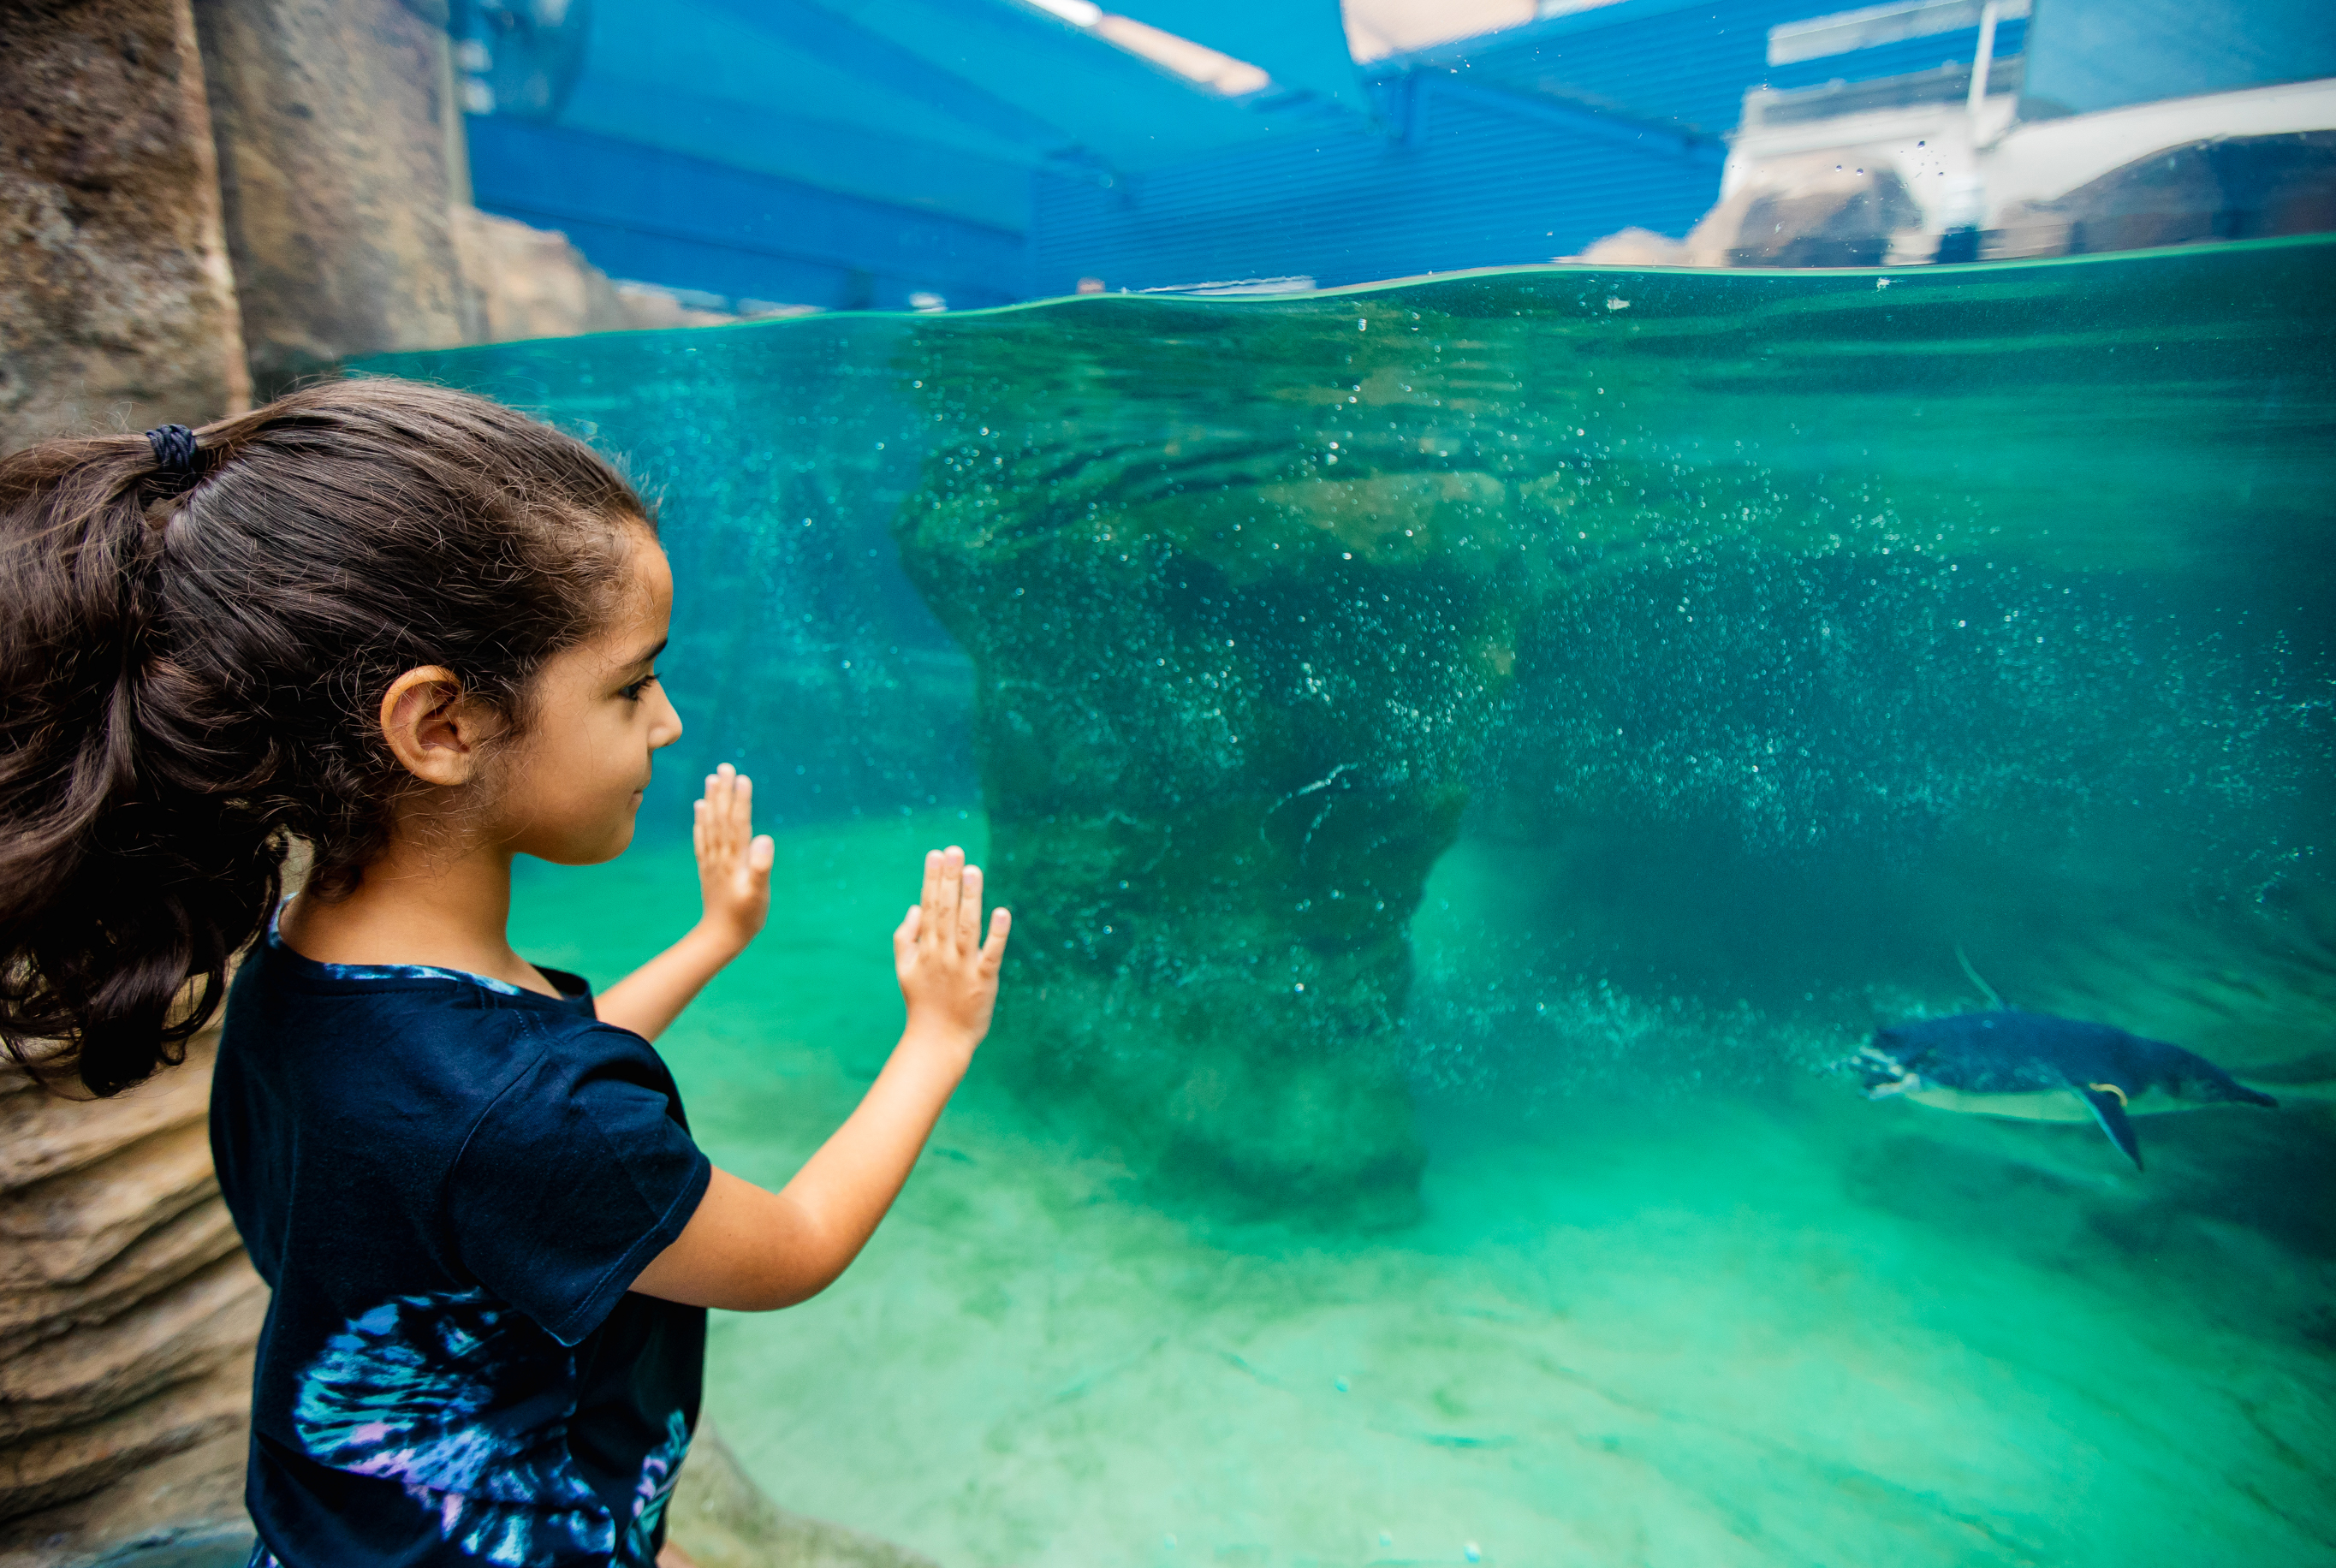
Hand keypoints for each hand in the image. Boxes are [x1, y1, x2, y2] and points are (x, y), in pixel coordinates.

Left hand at [694, 763, 773, 951]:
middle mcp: (721, 856)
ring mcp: (712, 861)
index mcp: (735, 859)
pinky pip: (702, 839)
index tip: (742, 777)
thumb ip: (761, 866)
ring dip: (711, 800)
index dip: (740, 800)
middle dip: (724, 791)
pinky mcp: (707, 868)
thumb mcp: (759, 894)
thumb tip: (764, 838)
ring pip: (710, 824)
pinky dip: (700, 821)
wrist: (720, 937)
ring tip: (711, 778)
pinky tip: (699, 808)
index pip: (738, 822)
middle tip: (725, 766)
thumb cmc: (746, 917)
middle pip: (722, 817)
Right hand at [892, 845, 1009, 1054]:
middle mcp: (943, 954)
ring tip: (974, 870)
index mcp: (925, 948)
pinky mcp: (984, 980)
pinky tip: (1002, 912)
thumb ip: (905, 937)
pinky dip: (997, 934)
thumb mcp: (904, 969)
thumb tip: (915, 906)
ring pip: (967, 926)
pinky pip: (991, 953)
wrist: (938, 1040)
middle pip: (946, 911)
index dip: (932, 880)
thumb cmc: (922, 1002)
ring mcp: (963, 966)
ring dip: (971, 898)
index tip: (936, 854)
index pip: (929, 907)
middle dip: (949, 880)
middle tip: (955, 851)